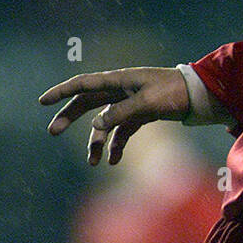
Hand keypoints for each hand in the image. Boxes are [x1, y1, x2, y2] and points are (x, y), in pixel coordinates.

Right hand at [39, 66, 189, 164]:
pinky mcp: (140, 115)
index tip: (42, 102)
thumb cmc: (175, 92)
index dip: (62, 91)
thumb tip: (96, 126)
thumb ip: (121, 113)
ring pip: (104, 123)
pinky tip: (114, 162)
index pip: (84, 84)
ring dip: (97, 142)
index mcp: (119, 80)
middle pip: (87, 103)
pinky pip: (122, 131)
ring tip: (94, 162)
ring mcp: (129, 103)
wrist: (200, 96)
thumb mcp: (148, 102)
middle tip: (52, 132)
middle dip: (69, 117)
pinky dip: (117, 145)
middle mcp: (120, 90)